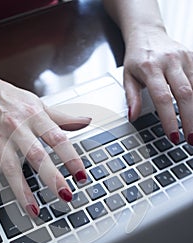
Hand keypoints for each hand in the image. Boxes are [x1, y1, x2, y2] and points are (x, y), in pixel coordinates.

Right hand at [0, 62, 90, 216]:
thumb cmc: (12, 99)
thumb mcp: (40, 105)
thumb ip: (63, 117)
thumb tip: (86, 120)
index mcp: (36, 117)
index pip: (58, 139)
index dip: (71, 158)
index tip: (81, 175)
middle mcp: (18, 127)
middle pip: (36, 155)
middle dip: (52, 177)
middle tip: (65, 195)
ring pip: (11, 165)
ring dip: (22, 189)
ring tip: (33, 210)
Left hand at [123, 26, 192, 144]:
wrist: (147, 33)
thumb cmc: (137, 58)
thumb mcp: (128, 77)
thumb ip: (131, 98)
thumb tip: (133, 117)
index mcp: (150, 68)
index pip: (162, 98)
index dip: (169, 119)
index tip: (173, 136)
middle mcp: (170, 61)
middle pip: (185, 94)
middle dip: (190, 119)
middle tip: (190, 139)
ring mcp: (184, 58)